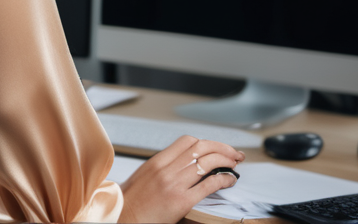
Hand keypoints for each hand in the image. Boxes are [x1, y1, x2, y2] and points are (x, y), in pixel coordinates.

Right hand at [117, 136, 243, 223]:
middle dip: (222, 148)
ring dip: (227, 161)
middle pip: (201, 148)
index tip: (217, 148)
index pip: (187, 142)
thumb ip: (163, 167)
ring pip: (208, 163)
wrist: (123, 216)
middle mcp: (166, 170)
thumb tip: (184, 163)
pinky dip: (224, 179)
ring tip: (234, 166)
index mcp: (156, 161)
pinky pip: (209, 185)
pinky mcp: (182, 201)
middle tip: (234, 154)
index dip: (207, 143)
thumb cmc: (132, 200)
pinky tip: (230, 180)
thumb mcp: (144, 175)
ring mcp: (174, 184)